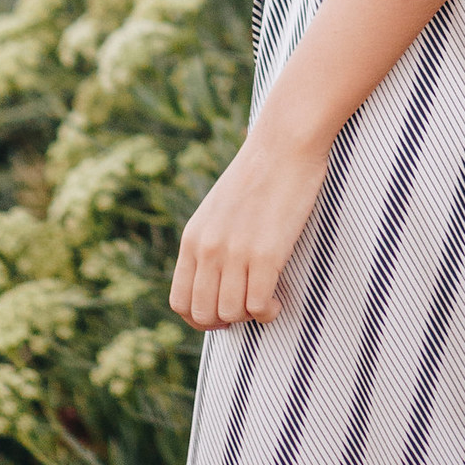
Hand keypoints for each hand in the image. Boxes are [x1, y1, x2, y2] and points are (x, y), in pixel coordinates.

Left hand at [169, 116, 328, 331]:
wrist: (285, 143)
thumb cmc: (258, 174)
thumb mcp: (217, 209)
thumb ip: (209, 242)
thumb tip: (213, 283)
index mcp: (192, 238)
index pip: (180, 302)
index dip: (200, 318)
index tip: (223, 313)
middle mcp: (208, 248)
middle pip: (204, 315)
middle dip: (226, 322)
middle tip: (247, 308)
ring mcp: (235, 252)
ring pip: (231, 314)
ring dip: (250, 316)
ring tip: (266, 302)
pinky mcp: (266, 254)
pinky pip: (258, 307)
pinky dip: (269, 312)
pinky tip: (278, 300)